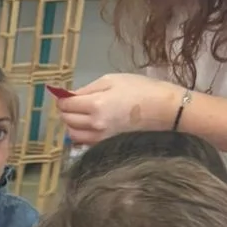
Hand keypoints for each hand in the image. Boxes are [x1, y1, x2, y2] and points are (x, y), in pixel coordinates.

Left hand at [59, 73, 180, 145]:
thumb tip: (69, 96)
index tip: (63, 96)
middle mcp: (94, 124)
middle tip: (72, 104)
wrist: (164, 110)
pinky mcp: (105, 146)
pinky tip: (89, 125)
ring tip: (80, 115)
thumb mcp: (113, 80)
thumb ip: (88, 89)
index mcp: (96, 104)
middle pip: (67, 120)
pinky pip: (84, 142)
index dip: (62, 100)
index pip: (67, 105)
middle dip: (66, 111)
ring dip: (71, 124)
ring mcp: (99, 138)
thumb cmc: (141, 89)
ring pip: (73, 134)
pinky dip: (81, 134)